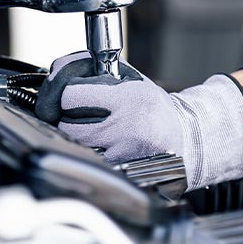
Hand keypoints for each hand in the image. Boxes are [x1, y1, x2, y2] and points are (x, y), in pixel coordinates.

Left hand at [36, 51, 242, 190]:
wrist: (186, 139)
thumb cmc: (152, 107)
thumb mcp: (130, 79)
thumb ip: (94, 71)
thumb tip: (57, 71)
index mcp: (128, 98)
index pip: (70, 95)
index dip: (63, 93)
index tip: (69, 95)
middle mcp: (126, 126)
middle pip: (66, 124)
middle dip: (65, 118)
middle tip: (76, 114)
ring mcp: (123, 153)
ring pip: (75, 146)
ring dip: (74, 138)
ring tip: (91, 130)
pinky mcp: (121, 172)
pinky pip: (89, 161)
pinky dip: (87, 154)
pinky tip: (100, 147)